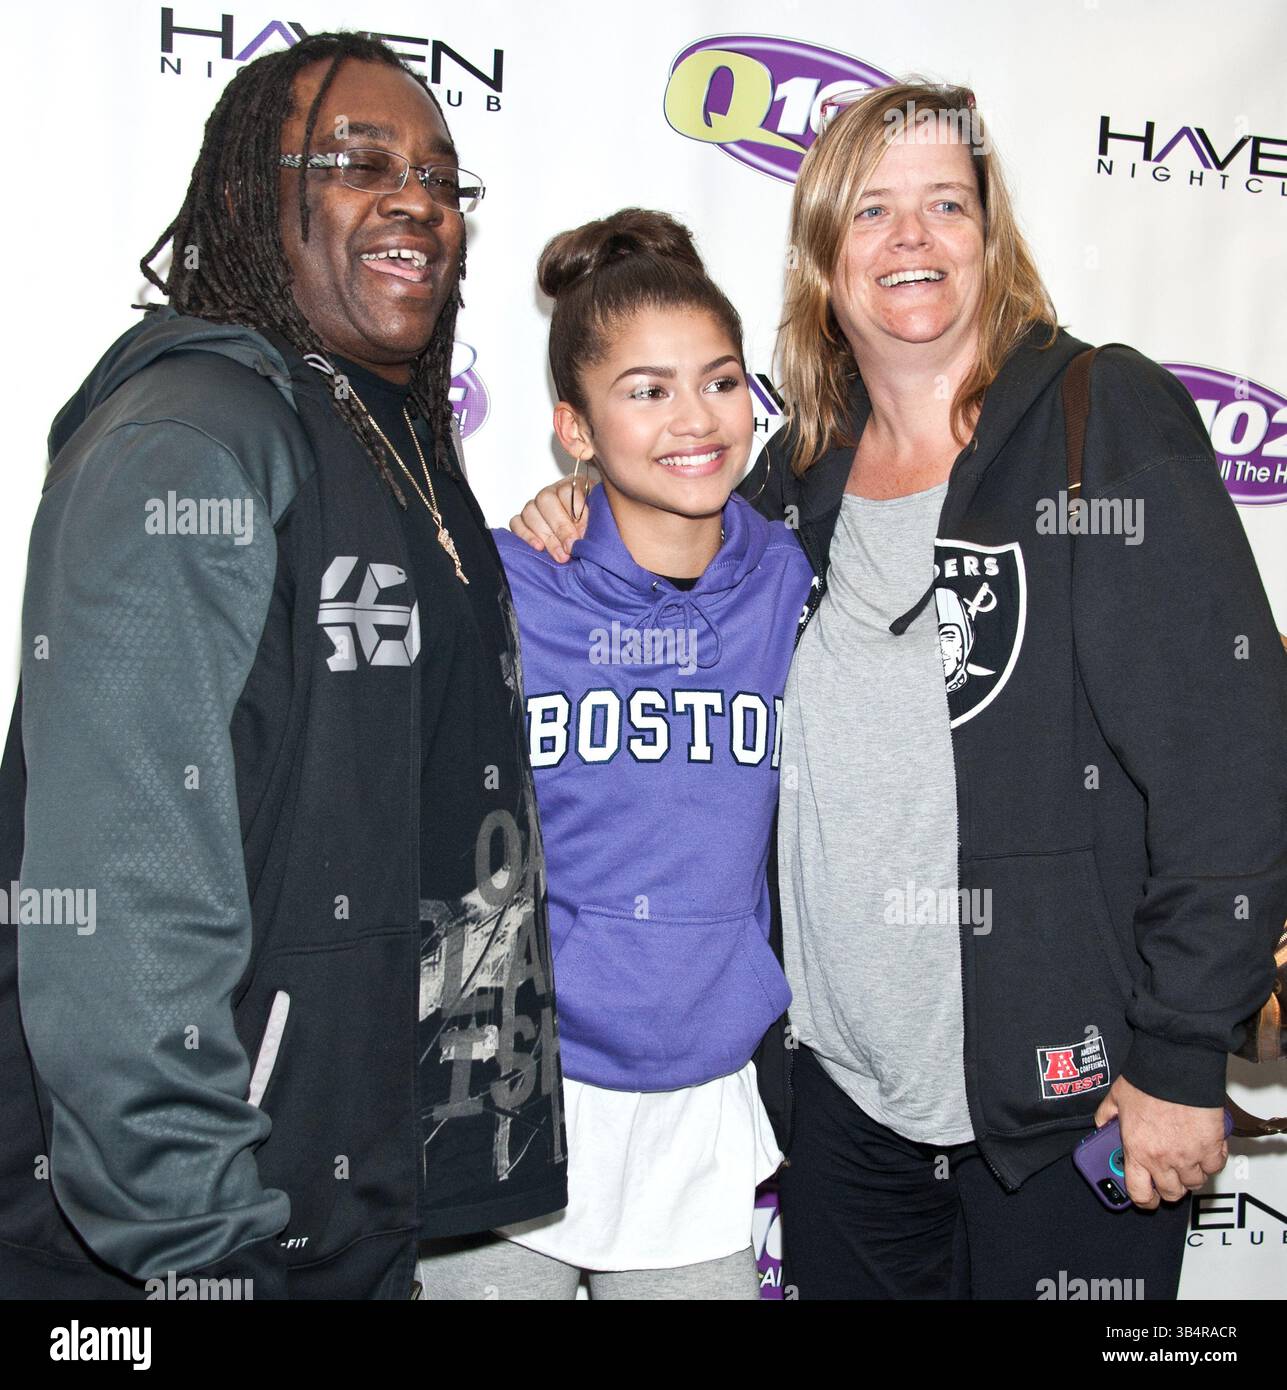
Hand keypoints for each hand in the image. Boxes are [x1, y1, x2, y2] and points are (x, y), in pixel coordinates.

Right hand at [509, 475, 592, 561]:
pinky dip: (525, 535)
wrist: (586, 530)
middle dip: (560, 527)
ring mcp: (535, 504)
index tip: (583, 534)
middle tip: (570, 548)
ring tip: (559, 554)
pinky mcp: (523, 519)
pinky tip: (539, 547)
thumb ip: (595, 520)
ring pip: (530, 511)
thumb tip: (584, 535)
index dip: (576, 514)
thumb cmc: (594, 522)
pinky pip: (516, 522)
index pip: (568, 492)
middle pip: (546, 501)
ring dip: (545, 535)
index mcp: (573, 485)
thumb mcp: (600, 516)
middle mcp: (551, 491)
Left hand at [1094, 1076, 1227, 1208]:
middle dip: (1168, 1187)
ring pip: (1195, 1183)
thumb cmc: (1146, 1080)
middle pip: (1171, 1193)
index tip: (1146, 1197)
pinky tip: (1203, 1149)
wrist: (1174, 1066)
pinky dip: (1211, 1161)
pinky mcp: (1212, 1146)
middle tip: (1167, 1175)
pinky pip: (1215, 1166)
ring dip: (1190, 1174)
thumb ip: (1106, 1116)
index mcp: (1137, 1150)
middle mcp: (1163, 1158)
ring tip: (1185, 1159)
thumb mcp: (1115, 1098)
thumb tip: (1101, 1124)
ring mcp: (1189, 1155)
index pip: (1139, 1193)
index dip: (1143, 1199)